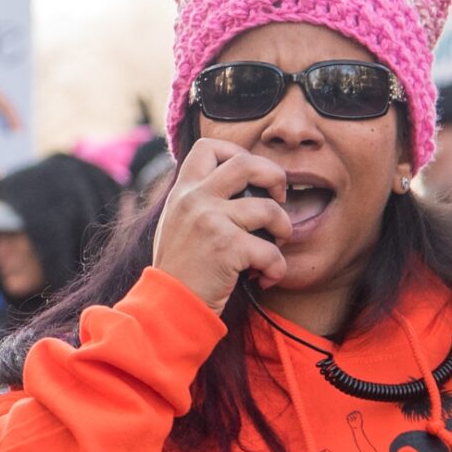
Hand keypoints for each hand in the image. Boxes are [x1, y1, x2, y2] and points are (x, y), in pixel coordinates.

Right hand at [150, 138, 289, 314]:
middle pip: (247, 163)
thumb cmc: (179, 269)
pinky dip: (276, 268)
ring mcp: (210, 221)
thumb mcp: (176, 222)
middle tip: (278, 199)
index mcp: (183, 191)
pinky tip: (264, 277)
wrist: (168, 305)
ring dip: (283, 229)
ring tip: (275, 245)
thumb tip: (234, 187)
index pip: (209, 147)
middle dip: (275, 177)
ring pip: (269, 208)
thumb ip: (198, 200)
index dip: (238, 153)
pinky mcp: (227, 247)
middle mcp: (195, 199)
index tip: (251, 177)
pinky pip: (271, 250)